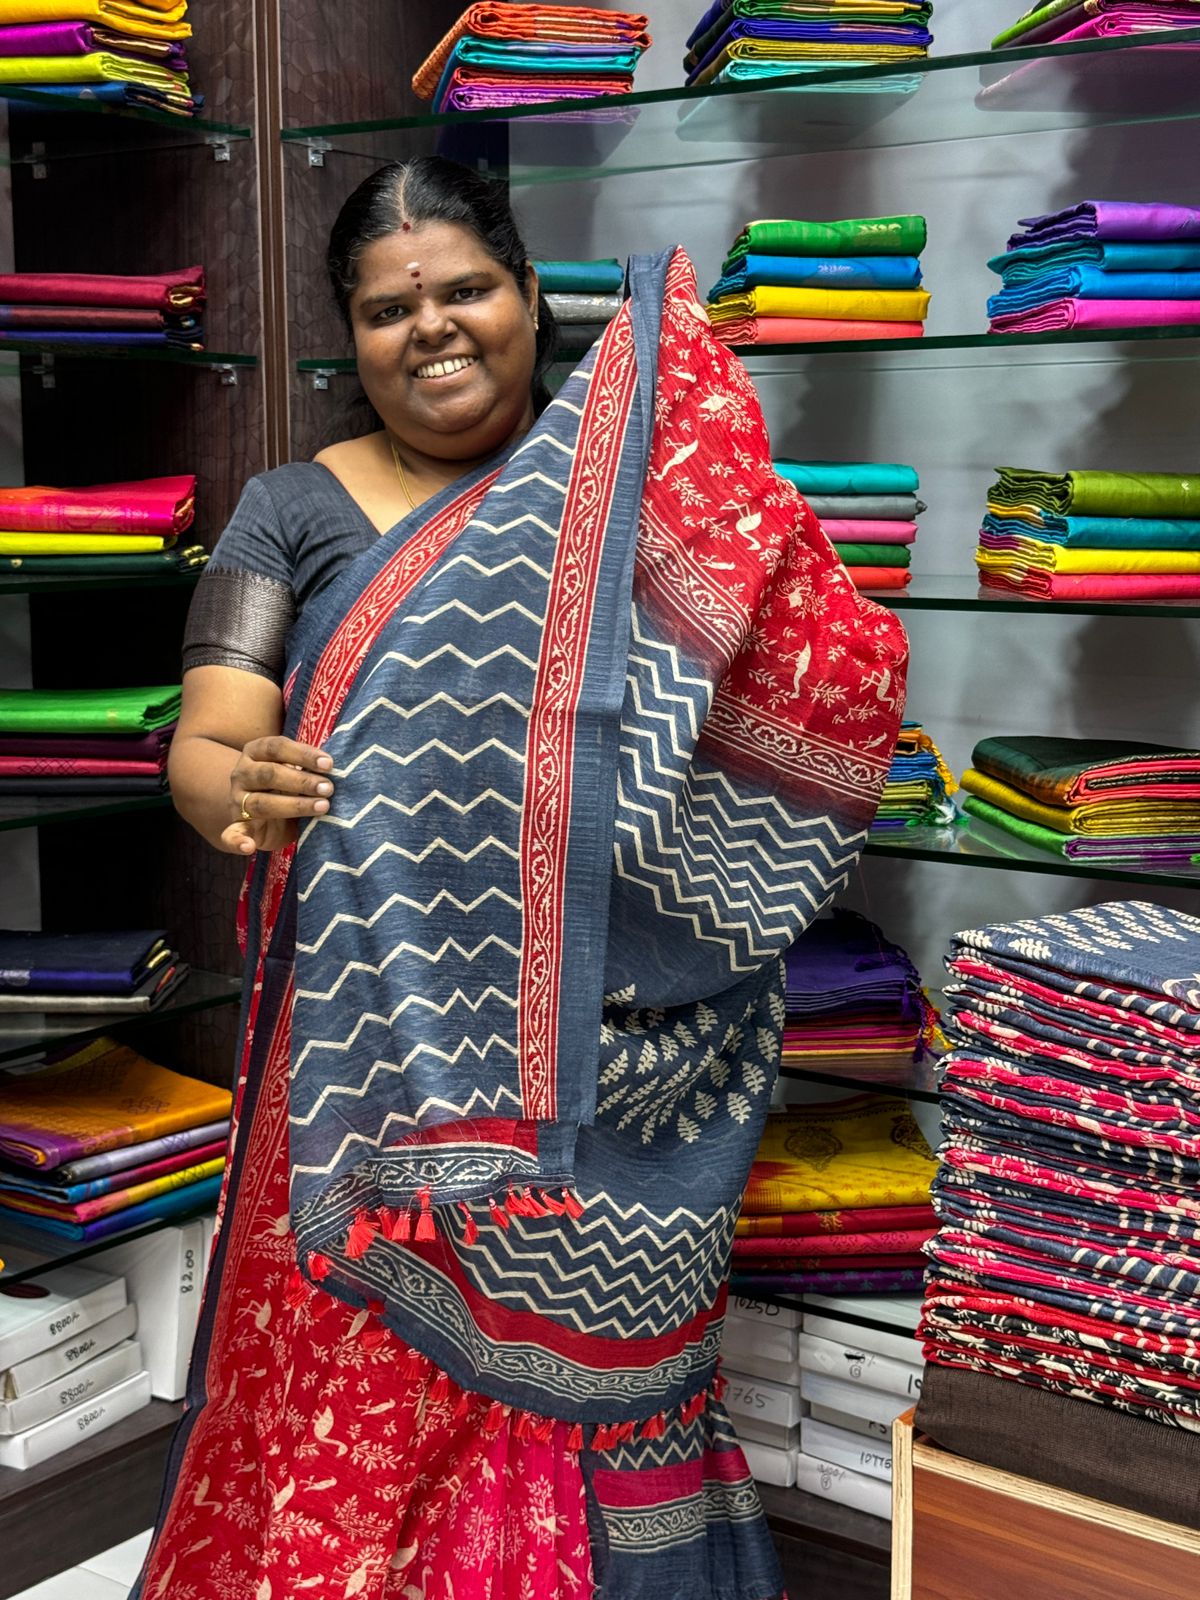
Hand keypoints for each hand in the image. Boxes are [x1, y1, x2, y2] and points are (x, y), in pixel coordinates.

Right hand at [222, 736, 333, 854]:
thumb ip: (308, 767)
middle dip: (302, 781)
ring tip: (322, 807)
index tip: (328, 764)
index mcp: (255, 752)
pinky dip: (237, 842)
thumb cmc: (286, 785)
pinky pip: (231, 835)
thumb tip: (334, 767)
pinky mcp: (237, 826)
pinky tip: (248, 847)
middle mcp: (242, 773)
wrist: (261, 812)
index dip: (303, 754)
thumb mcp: (294, 770)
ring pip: (261, 803)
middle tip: (328, 788)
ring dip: (294, 806)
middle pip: (269, 774)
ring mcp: (237, 800)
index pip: (277, 747)